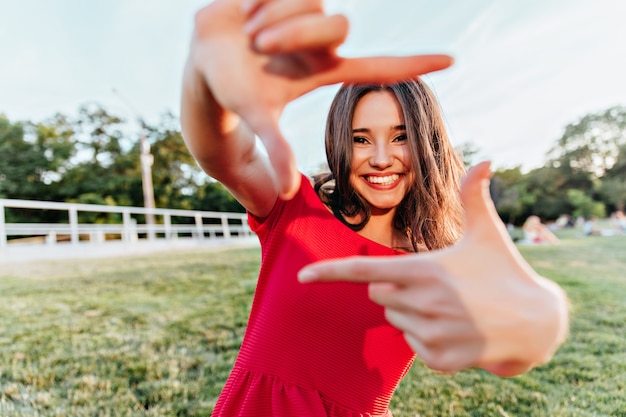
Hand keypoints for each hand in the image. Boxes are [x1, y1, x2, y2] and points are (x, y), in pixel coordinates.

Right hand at [187, 0, 452, 197]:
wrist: (204, 58)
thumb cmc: (234, 90)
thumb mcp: (258, 117)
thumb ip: (276, 151)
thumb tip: (285, 193)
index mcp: (326, 70)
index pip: (379, 66)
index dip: (413, 64)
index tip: (451, 61)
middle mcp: (324, 41)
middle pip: (337, 26)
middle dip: (293, 35)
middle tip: (258, 46)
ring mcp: (308, 13)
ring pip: (311, 2)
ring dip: (271, 20)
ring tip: (249, 34)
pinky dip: (258, 1)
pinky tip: (246, 12)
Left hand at [298, 161, 568, 375]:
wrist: (537, 323)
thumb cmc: (506, 271)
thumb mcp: (488, 233)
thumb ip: (475, 196)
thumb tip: (485, 158)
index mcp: (426, 270)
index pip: (365, 270)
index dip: (329, 272)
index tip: (302, 276)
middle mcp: (425, 303)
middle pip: (377, 294)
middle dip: (394, 286)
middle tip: (432, 283)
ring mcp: (433, 334)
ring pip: (394, 319)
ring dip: (410, 312)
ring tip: (449, 306)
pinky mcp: (442, 360)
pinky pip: (412, 344)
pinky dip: (425, 336)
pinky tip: (455, 328)